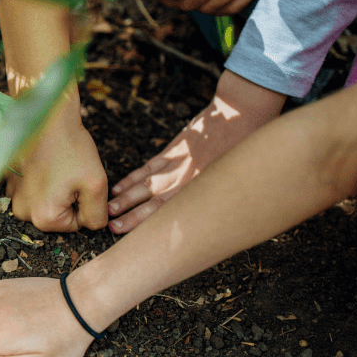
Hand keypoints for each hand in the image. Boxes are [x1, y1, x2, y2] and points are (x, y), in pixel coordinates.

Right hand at [7, 103, 107, 231]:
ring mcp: (13, 198)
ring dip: (55, 191)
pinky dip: (42, 182)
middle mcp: (23, 213)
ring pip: (47, 204)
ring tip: (58, 168)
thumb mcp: (96, 184)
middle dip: (70, 199)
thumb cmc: (72, 148)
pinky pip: (34, 192)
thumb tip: (95, 226)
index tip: (80, 181)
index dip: (86, 203)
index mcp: (45, 218)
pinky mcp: (11, 184)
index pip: (78, 224)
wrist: (47, 118)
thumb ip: (98, 215)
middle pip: (60, 217)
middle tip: (71, 174)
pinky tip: (46, 165)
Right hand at [108, 70, 284, 232]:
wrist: (241, 114)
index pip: (175, 216)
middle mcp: (188, 182)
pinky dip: (132, 179)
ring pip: (147, 186)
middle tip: (112, 228)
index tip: (138, 242)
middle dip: (132, 218)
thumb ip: (219, 197)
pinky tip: (119, 188)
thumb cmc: (246, 148)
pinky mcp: (172, 151)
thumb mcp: (238, 179)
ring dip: (127, 199)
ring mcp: (177, 165)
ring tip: (110, 210)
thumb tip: (208, 216)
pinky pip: (148, 168)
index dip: (155, 229)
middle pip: (155, 205)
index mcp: (205, 192)